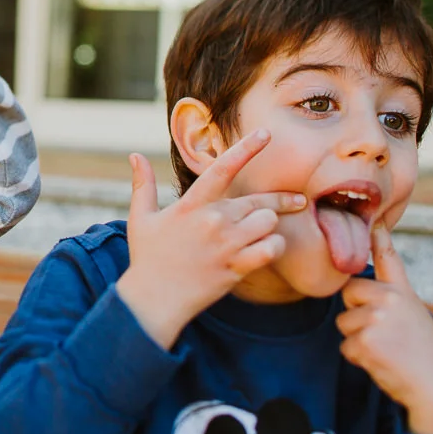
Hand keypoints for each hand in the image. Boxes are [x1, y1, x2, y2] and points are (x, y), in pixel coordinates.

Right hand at [115, 130, 305, 348]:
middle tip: (298, 200)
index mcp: (191, 205)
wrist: (153, 299)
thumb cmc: (147, 258)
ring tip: (264, 233)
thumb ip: (142, 185)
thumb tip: (134, 155)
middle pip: (259, 201)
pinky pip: (269, 250)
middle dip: (281, 201)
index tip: (265, 134)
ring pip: (268, 223)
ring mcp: (225, 245)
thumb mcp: (140, 218)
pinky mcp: (235, 267)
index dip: (246, 149)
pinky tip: (267, 249)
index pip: (222, 169)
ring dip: (270, 227)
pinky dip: (274, 248)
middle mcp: (212, 221)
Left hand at [338, 222, 432, 433]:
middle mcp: (390, 299)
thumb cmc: (422, 351)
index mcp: (403, 292)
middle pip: (348, 294)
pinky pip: (346, 347)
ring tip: (386, 349)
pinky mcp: (366, 340)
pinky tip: (383, 361)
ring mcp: (377, 318)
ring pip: (344, 324)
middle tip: (383, 333)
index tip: (373, 221)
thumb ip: (391, 295)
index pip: (388, 258)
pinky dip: (359, 358)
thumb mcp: (413, 314)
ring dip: (358, 340)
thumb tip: (366, 278)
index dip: (379, 237)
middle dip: (355, 313)